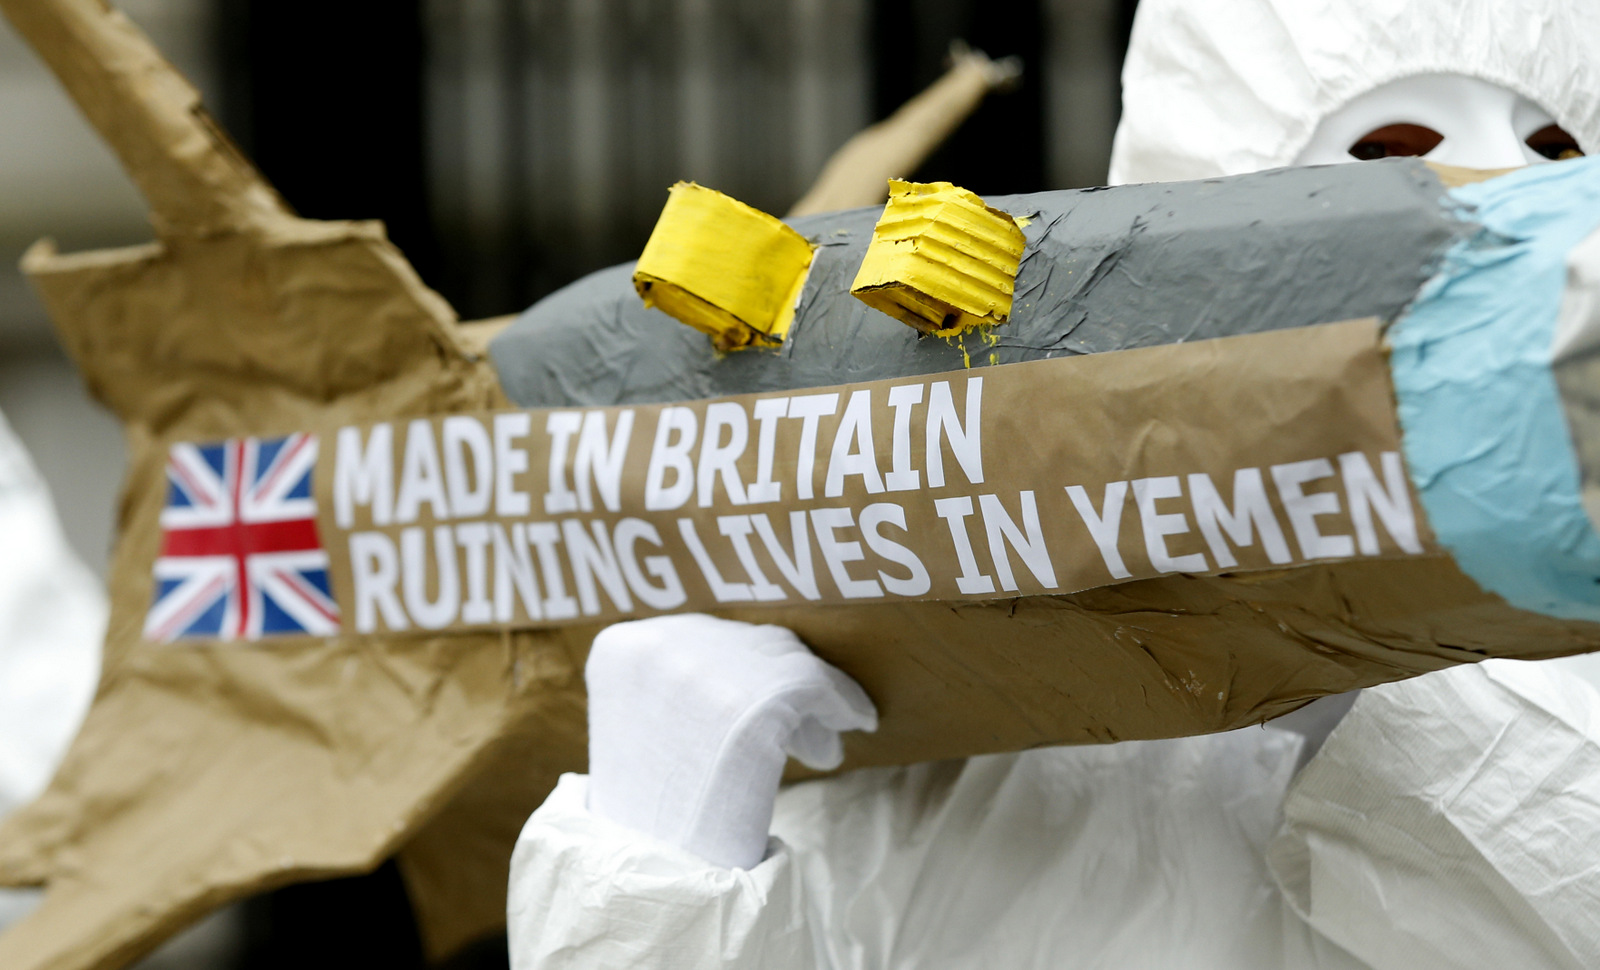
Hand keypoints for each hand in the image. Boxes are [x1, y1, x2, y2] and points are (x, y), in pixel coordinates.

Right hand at [584, 614, 877, 868]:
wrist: (661, 870)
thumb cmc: (652, 808)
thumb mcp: (642, 722)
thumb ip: (682, 679)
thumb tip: (758, 656)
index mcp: (622, 647)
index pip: (700, 634)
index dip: (739, 666)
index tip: (755, 692)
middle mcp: (663, 647)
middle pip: (746, 642)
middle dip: (774, 682)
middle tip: (797, 720)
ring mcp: (711, 670)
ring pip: (786, 660)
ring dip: (808, 697)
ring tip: (820, 737)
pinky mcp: (759, 701)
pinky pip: (821, 686)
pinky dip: (845, 703)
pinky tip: (855, 722)